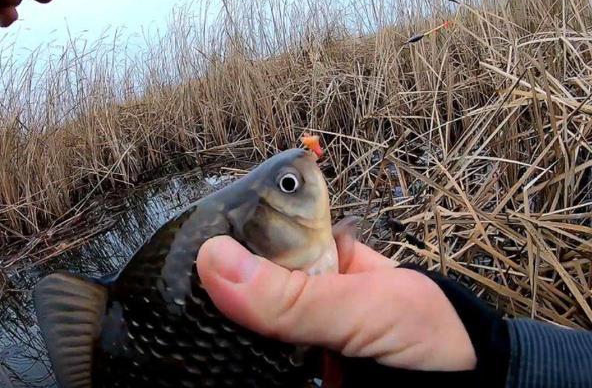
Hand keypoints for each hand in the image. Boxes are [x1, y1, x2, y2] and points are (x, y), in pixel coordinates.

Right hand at [196, 226, 476, 371]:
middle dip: (215, 289)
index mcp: (327, 257)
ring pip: (246, 326)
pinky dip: (236, 360)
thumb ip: (297, 294)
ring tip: (182, 326)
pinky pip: (256, 362)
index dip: (226, 240)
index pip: (264, 236)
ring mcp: (300, 336)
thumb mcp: (366, 307)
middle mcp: (308, 292)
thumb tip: (217, 261)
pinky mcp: (296, 371)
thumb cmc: (435, 339)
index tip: (184, 250)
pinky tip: (210, 356)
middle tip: (174, 295)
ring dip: (220, 328)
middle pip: (246, 283)